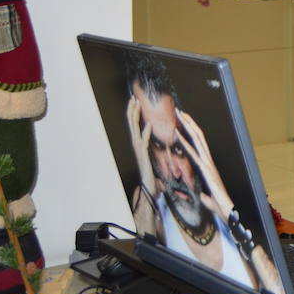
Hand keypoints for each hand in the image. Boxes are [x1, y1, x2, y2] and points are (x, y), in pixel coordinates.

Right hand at [126, 97, 157, 234]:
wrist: (151, 194)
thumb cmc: (153, 181)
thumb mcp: (156, 165)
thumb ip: (157, 158)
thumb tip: (161, 152)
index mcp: (141, 148)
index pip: (137, 128)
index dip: (136, 116)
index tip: (136, 104)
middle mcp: (138, 149)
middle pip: (132, 127)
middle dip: (132, 112)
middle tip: (133, 99)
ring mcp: (140, 154)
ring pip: (135, 132)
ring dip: (135, 119)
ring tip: (136, 105)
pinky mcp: (145, 159)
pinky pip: (145, 144)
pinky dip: (146, 134)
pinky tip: (150, 125)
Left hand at [174, 110, 233, 218]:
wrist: (229, 211)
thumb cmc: (220, 205)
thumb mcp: (206, 198)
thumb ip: (202, 194)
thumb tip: (199, 195)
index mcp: (208, 166)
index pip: (199, 145)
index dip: (192, 133)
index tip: (184, 123)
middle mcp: (209, 161)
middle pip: (199, 137)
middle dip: (189, 123)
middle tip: (180, 112)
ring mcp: (208, 163)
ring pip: (197, 140)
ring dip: (187, 126)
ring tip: (179, 116)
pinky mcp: (206, 169)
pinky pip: (193, 153)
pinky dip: (185, 143)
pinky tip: (177, 135)